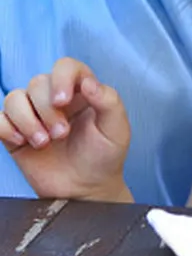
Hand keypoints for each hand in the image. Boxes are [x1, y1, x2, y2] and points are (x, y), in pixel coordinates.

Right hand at [0, 59, 132, 201]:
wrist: (85, 188)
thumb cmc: (104, 156)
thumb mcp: (116, 129)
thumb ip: (108, 101)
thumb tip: (88, 83)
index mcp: (82, 91)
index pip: (66, 66)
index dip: (61, 78)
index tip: (62, 101)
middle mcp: (55, 98)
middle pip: (37, 83)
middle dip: (47, 110)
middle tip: (62, 134)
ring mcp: (33, 115)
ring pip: (14, 98)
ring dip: (26, 120)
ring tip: (43, 142)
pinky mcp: (15, 133)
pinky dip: (5, 127)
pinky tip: (21, 142)